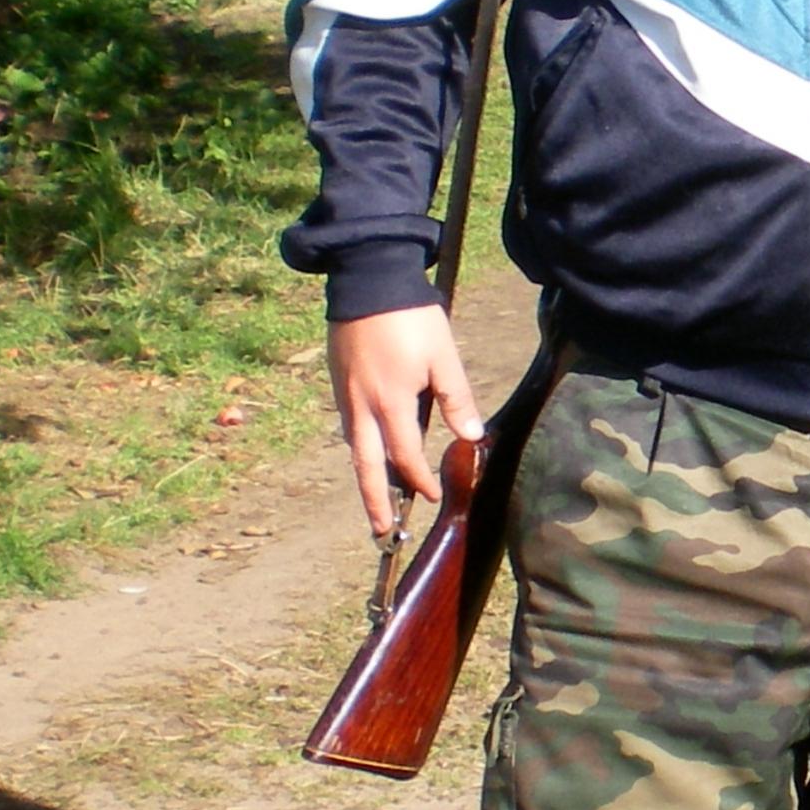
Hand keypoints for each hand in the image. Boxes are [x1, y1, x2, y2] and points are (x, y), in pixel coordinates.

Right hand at [328, 303, 479, 533]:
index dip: (419, 480)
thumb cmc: (409, 316)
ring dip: (366, 475)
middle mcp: (361, 406)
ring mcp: (345, 395)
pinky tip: (368, 451)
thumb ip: (456, 399)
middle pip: (366, 467)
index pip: (406, 456)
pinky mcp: (338, 381)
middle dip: (374, 502)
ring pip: (355, 447)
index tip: (432, 496)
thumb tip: (471, 437)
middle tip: (381, 531)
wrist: (366, 278)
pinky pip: (349, 426)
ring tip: (377, 497)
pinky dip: (360, 447)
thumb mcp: (442, 356)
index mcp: (390, 403)